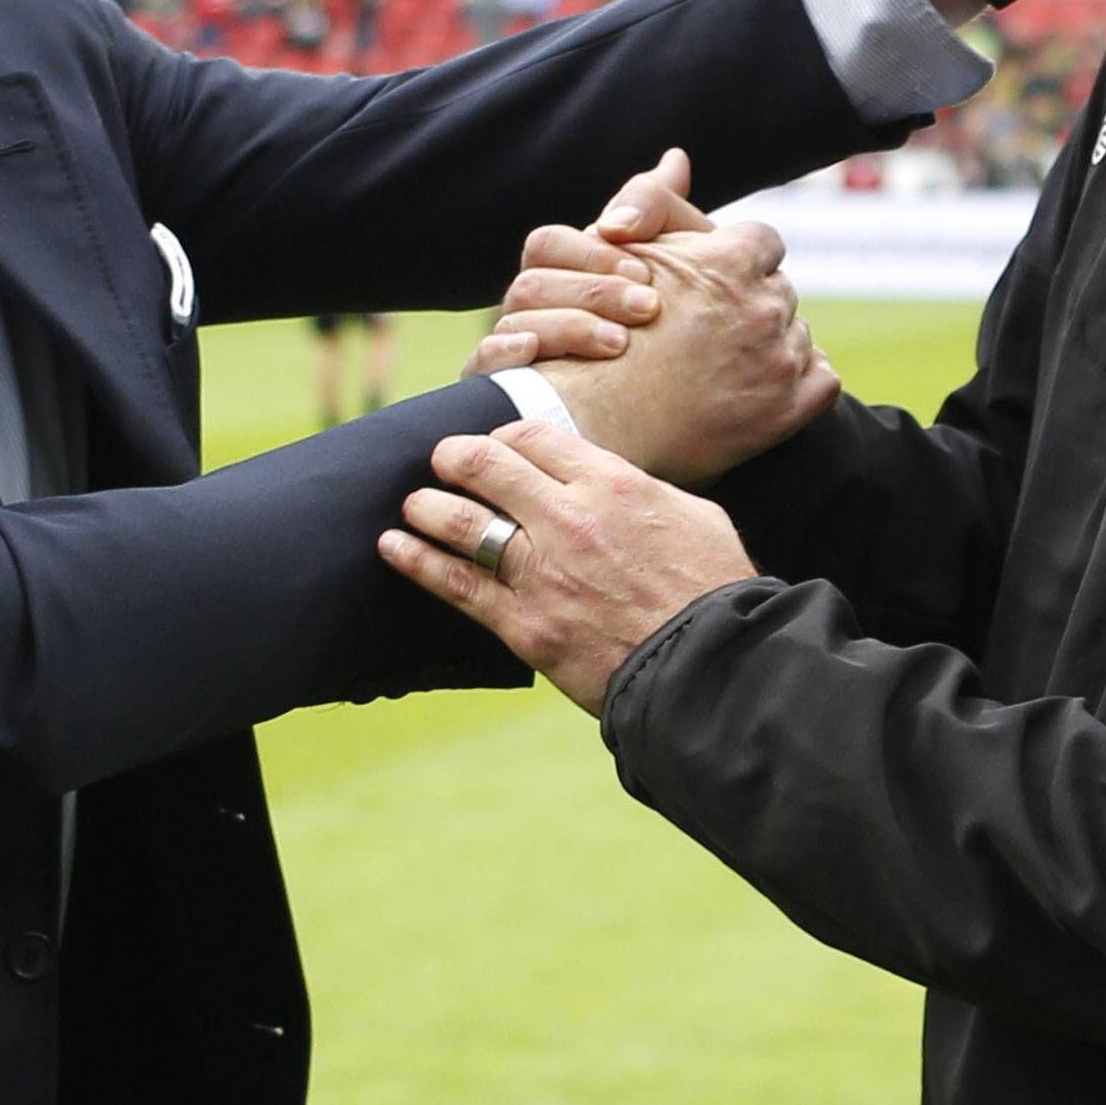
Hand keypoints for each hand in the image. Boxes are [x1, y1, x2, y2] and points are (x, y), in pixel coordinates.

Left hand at [377, 421, 755, 713]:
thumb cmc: (712, 591)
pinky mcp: (523, 626)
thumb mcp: (692, 515)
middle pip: (485, 465)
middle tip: (442, 461)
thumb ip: (639, 491)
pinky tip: (393, 546)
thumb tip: (611, 481)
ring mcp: (541, 573)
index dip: (505, 436)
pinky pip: (455, 585)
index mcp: (611, 484)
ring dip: (427, 505)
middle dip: (454, 457)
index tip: (497, 447)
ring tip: (413, 503)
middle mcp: (568, 518)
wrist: (710, 668)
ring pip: (460, 521)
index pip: (532, 436)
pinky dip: (416, 560)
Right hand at [461, 147, 710, 377]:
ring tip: (620, 342)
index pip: (550, 245)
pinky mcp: (501, 394)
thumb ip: (664, 218)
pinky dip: (504, 354)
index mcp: (562, 276)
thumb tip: (674, 160)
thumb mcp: (679, 276)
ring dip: (567, 324)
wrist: (673, 422)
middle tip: (650, 308)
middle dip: (593, 291)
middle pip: (533, 281)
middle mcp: (532, 310)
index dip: (592, 253)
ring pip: (515, 319)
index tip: (647, 273)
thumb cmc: (672, 340)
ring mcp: (514, 350)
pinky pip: (481, 365)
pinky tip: (536, 354)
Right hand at [528, 221, 835, 484]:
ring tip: (720, 369)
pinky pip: (823, 380)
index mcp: (731, 259)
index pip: (762, 242)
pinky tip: (758, 393)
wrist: (591, 423)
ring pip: (798, 336)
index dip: (735, 263)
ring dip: (770, 347)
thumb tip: (678, 160)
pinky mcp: (787, 410)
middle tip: (708, 334)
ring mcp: (779, 360)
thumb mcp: (621, 255)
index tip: (710, 287)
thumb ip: (653, 202)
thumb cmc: (596, 332)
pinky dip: (800, 384)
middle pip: (778, 291)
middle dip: (750, 307)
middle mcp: (764, 305)